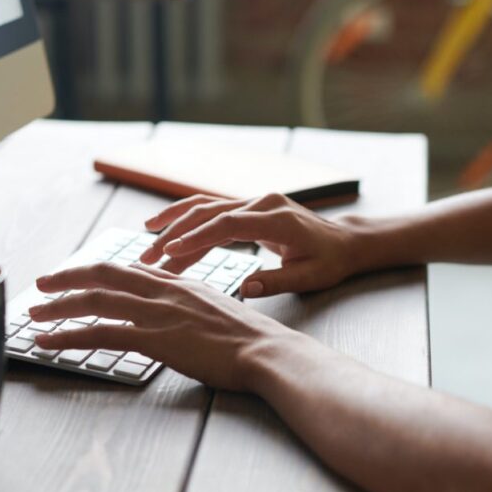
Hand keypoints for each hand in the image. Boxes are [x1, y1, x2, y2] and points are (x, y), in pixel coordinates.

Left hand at [28, 262, 306, 390]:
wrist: (267, 351)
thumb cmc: (250, 340)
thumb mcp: (217, 311)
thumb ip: (190, 308)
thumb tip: (177, 316)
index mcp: (178, 282)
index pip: (127, 269)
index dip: (95, 272)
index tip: (75, 277)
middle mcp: (164, 290)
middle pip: (103, 275)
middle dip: (67, 279)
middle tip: (41, 285)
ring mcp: (158, 312)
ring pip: (95, 301)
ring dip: (58, 308)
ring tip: (33, 317)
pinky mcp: (154, 338)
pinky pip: (101, 334)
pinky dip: (68, 337)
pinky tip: (48, 344)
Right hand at [140, 193, 363, 297]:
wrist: (345, 241)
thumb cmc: (329, 262)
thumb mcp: (309, 277)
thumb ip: (276, 282)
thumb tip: (244, 289)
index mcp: (277, 219)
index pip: (228, 224)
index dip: (198, 237)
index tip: (171, 252)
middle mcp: (262, 203)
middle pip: (209, 212)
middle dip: (175, 234)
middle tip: (146, 257)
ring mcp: (255, 201)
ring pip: (206, 207)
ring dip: (175, 224)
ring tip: (146, 242)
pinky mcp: (250, 207)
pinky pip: (214, 211)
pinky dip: (188, 220)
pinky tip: (166, 231)